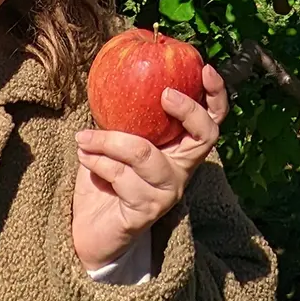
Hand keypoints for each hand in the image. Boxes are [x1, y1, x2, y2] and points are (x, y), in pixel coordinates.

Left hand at [71, 65, 228, 272]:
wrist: (91, 231)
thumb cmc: (105, 179)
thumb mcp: (115, 140)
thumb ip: (123, 116)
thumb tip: (114, 73)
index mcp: (179, 149)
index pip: (212, 121)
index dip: (215, 95)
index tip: (204, 69)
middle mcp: (181, 170)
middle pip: (204, 135)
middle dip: (187, 109)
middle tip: (162, 94)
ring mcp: (167, 192)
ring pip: (143, 152)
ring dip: (106, 139)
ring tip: (83, 138)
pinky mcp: (146, 211)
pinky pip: (120, 175)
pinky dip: (96, 160)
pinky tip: (84, 157)